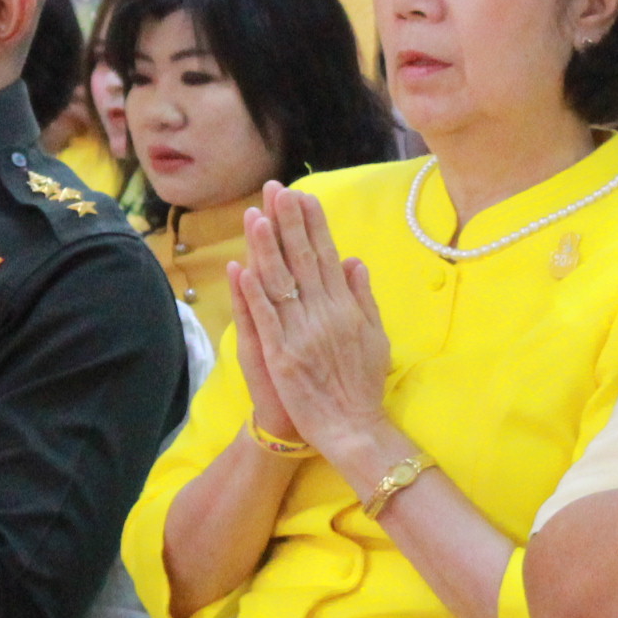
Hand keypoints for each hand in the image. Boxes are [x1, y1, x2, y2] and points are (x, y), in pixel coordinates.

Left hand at [229, 183, 394, 473]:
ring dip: (267, 247)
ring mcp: (302, 334)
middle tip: (276, 189)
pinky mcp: (282, 356)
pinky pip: (265, 319)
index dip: (313, 225)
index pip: (327, 256)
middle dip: (289, 222)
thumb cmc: (362, 385)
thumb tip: (354, 260)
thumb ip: (363, 298)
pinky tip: (242, 268)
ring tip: (256, 215)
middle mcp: (325, 314)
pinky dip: (253, 293)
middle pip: (303, 260)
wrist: (353, 428)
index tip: (302, 196)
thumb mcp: (375, 337)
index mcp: (346, 307)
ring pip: (281, 282)